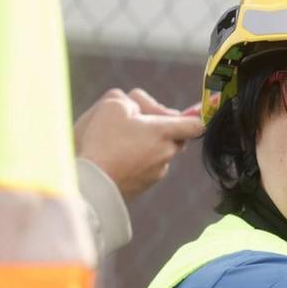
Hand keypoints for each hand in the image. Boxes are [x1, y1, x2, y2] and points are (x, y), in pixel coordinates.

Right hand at [74, 88, 203, 199]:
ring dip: (146, 146)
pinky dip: (136, 162)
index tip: (192, 114)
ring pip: (158, 153)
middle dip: (160, 128)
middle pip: (175, 138)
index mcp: (163, 131)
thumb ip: (133, 99)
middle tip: (136, 123)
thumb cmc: (103, 141)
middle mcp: (165, 154)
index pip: (195, 125)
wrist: (91, 184)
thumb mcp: (113, 104)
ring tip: (119, 143)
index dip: (194, 117)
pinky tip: (115, 159)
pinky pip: (145, 169)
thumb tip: (140, 110)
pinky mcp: (142, 187)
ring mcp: (155, 173)